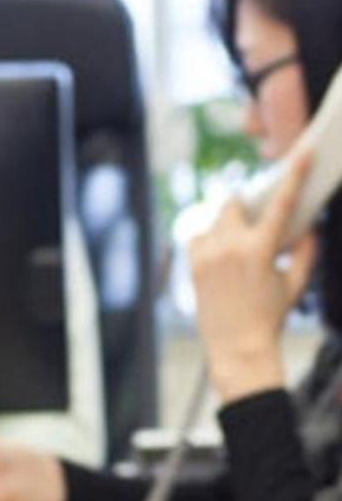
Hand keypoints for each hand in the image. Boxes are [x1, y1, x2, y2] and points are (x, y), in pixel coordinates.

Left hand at [189, 149, 317, 402]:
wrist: (237, 348)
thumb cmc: (271, 316)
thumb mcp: (296, 283)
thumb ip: (306, 250)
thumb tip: (308, 226)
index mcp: (259, 249)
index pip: (282, 203)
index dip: (294, 174)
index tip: (303, 152)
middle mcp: (229, 247)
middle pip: (235, 203)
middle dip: (248, 204)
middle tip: (259, 212)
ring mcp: (206, 255)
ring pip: (215, 220)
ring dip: (229, 222)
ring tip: (242, 241)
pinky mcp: (192, 265)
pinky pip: (199, 236)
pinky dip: (211, 237)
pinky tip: (223, 251)